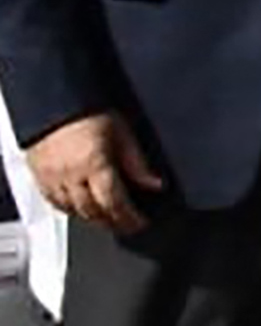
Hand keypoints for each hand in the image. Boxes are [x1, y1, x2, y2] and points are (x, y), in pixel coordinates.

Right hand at [28, 111, 165, 233]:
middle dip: (113, 223)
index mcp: (95, 165)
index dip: (129, 218)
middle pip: (93, 212)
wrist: (56, 101)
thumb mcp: (122, 134)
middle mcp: (71, 175)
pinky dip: (70, 210)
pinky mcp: (39, 175)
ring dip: (92, 219)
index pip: (115, 203)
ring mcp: (52, 177)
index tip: (140, 223)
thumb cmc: (89, 112)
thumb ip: (138, 163)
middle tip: (127, 225)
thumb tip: (155, 184)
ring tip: (108, 220)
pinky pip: (53, 202)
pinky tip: (81, 209)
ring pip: (72, 211)